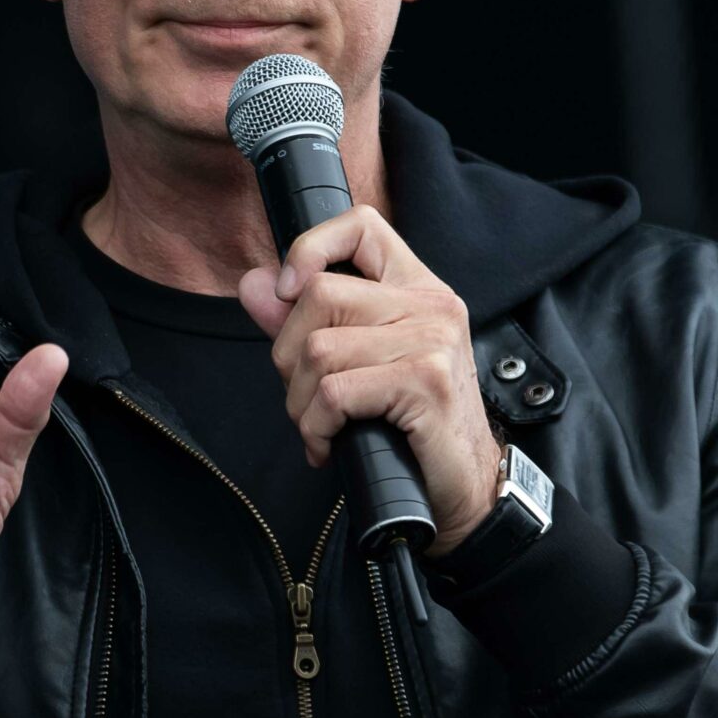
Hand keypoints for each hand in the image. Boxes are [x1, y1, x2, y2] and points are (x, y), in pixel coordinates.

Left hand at [235, 206, 501, 557]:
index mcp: (416, 289)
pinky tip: (329, 446)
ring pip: (320, 349)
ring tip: (319, 428)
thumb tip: (254, 285)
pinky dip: (317, 426)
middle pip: (320, 295)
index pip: (361, 226)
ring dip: (301, 403)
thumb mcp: (357, 364)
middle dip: (289, 356)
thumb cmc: (410, 428)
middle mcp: (431, 305)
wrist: (464, 491)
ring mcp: (432, 341)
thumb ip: (304, 321)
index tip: (286, 293)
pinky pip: (336, 392)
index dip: (310, 248)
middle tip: (306, 398)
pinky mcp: (426, 383)